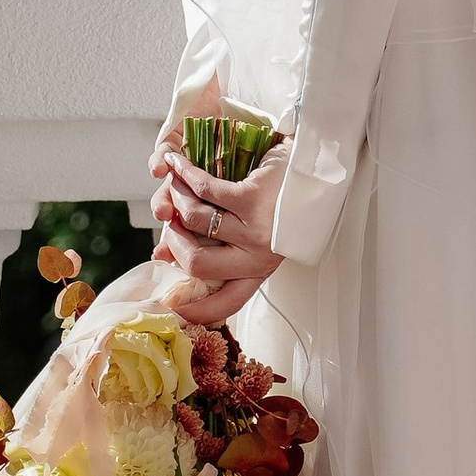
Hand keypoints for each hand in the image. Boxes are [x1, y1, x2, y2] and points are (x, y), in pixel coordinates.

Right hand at [149, 131, 286, 323]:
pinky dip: (184, 174)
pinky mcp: (253, 199)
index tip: (170, 309)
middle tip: (170, 223)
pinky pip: (204, 189)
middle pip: (196, 264)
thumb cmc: (279, 205)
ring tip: (176, 186)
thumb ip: (210, 249)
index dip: (194, 311)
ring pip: (193, 219)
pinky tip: (177, 164)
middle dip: (173, 241)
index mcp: (258, 272)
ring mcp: (256, 229)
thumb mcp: (250, 237)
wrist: (315, 171)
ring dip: (176, 199)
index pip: (225, 305)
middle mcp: (258, 257)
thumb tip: (161, 258)